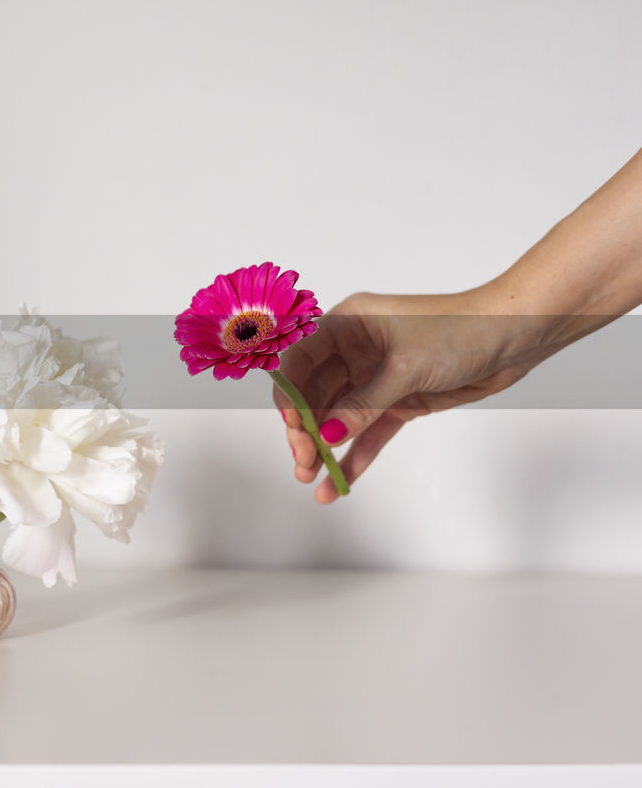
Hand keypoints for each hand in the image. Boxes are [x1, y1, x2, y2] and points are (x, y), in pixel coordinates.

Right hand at [273, 289, 546, 502]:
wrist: (515, 334)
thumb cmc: (461, 329)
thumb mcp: (406, 368)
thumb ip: (363, 404)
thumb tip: (326, 436)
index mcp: (348, 324)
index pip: (300, 359)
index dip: (289, 393)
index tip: (292, 426)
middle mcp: (355, 349)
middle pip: (315, 393)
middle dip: (305, 429)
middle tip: (304, 461)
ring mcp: (375, 377)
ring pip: (339, 417)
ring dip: (325, 448)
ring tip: (313, 479)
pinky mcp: (398, 401)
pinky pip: (368, 431)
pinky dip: (355, 455)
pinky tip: (341, 482)